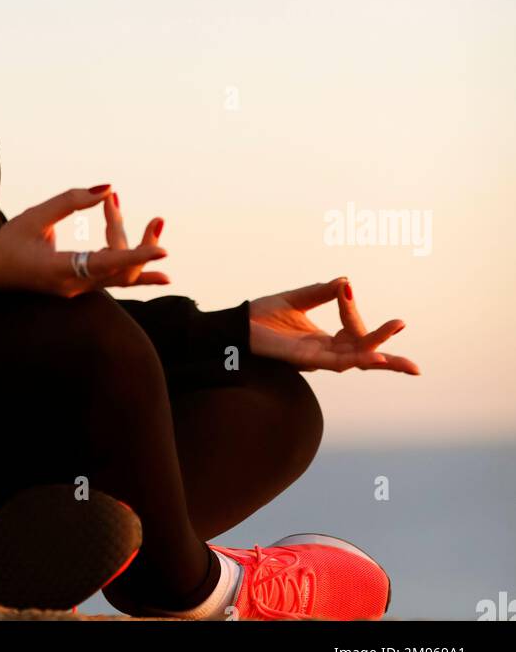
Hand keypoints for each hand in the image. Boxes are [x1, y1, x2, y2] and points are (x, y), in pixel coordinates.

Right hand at [0, 185, 170, 296]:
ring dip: (138, 250)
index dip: (135, 256)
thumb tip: (107, 189)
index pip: (104, 264)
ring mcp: (78, 289)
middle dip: (143, 246)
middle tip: (160, 219)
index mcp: (58, 270)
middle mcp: (73, 285)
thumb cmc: (8, 243)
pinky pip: (112, 277)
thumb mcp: (34, 216)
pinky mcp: (80, 286)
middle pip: (120, 272)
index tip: (163, 251)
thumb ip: (70, 201)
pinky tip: (154, 257)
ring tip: (157, 223)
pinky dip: (129, 259)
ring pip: (119, 274)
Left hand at [248, 278, 420, 374]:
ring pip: (355, 359)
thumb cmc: (262, 317)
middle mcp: (324, 353)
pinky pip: (336, 361)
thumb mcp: (297, 299)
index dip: (355, 311)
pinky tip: (375, 357)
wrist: (234, 326)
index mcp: (324, 341)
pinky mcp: (305, 359)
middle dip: (390, 362)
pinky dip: (356, 358)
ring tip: (400, 358)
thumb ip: (322, 292)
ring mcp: (316, 358)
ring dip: (378, 353)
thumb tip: (347, 282)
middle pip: (364, 358)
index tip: (347, 288)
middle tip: (416, 368)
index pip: (354, 332)